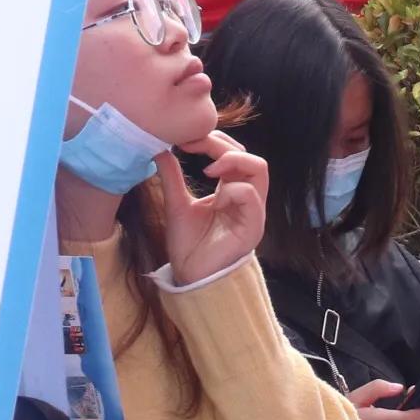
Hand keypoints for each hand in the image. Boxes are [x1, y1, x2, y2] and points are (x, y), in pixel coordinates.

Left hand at [151, 130, 267, 281]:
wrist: (191, 277)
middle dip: (221, 145)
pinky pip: (249, 194)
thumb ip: (172, 177)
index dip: (212, 142)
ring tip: (208, 170)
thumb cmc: (189, 245)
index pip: (235, 154)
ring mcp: (253, 211)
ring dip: (232, 161)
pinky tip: (215, 201)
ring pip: (259, 168)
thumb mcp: (177, 203)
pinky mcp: (253, 225)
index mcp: (232, 191)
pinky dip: (230, 190)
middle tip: (193, 146)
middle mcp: (247, 198)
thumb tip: (161, 148)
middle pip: (250, 156)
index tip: (185, 142)